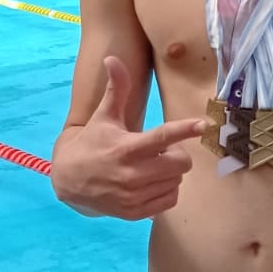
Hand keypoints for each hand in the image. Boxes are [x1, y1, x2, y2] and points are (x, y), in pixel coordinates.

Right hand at [52, 56, 203, 219]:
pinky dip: (166, 190)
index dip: (184, 129)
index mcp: (127, 148)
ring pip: (177, 182)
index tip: (203, 124)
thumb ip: (115, 89)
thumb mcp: (103, 116)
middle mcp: (132, 174)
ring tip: (153, 167)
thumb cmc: (93, 143)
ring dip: (171, 173)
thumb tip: (112, 58)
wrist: (69, 180)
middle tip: (161, 152)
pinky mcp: (135, 213)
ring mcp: (134, 196)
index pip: (162, 138)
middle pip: (180, 163)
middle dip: (177, 155)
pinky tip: (151, 183)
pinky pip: (170, 200)